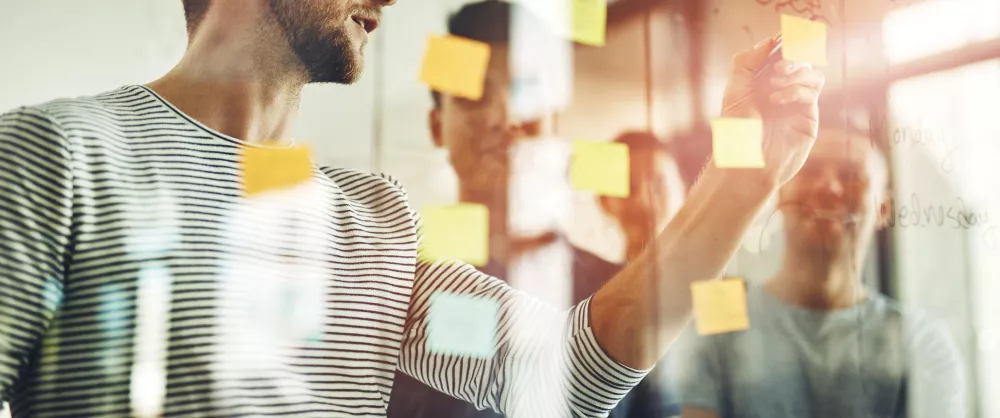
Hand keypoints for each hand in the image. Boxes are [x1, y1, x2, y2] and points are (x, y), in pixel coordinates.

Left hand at [719, 35, 824, 187]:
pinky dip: (796, 90)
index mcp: (765, 82)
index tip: (777, 44)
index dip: (782, 45)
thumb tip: (768, 42)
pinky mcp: (809, 117)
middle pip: (801, 60)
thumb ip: (746, 62)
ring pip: (812, 74)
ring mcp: (798, 103)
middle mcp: (783, 90)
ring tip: (775, 85)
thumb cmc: (737, 131)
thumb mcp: (735, 91)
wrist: (747, 162)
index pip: (781, 54)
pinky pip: (812, 92)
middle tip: (777, 67)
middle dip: (791, 58)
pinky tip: (777, 100)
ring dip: (796, 73)